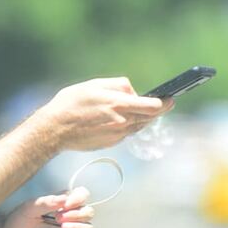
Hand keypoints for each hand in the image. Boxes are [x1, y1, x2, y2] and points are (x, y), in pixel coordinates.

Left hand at [0, 187, 94, 227]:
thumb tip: (64, 199)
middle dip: (78, 214)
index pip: (81, 195)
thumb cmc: (17, 220)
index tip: (67, 204)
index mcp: (61, 203)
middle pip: (88, 212)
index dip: (80, 198)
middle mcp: (69, 217)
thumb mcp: (29, 207)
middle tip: (59, 219)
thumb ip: (46, 202)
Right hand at [35, 77, 172, 151]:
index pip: (152, 106)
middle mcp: (122, 122)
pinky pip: (127, 132)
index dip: (164, 102)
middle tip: (166, 103)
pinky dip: (129, 125)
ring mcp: (117, 135)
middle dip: (158, 110)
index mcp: (119, 104)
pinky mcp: (112, 143)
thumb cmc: (72, 103)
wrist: (55, 129)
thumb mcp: (94, 85)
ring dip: (144, 118)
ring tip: (144, 109)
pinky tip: (123, 118)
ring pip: (139, 126)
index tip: (171, 98)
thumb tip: (134, 92)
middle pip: (149, 117)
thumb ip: (118, 85)